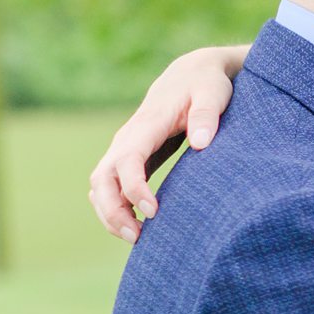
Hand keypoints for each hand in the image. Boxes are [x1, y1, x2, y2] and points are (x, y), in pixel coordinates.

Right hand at [87, 45, 246, 242]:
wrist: (191, 73)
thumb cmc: (206, 85)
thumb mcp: (214, 94)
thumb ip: (207, 116)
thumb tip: (200, 143)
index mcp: (147, 124)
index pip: (128, 160)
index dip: (134, 188)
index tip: (154, 211)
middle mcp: (127, 137)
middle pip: (102, 178)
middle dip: (113, 210)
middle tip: (137, 237)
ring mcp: (123, 148)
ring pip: (100, 185)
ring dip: (109, 214)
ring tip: (135, 239)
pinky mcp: (128, 157)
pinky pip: (108, 186)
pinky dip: (112, 207)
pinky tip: (133, 226)